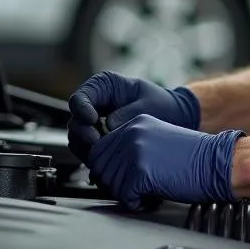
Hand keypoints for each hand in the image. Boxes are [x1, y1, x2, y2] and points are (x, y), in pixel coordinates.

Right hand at [67, 72, 200, 162]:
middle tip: (97, 142)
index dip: (81, 110)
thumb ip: (127, 113)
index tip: (93, 120)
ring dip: (87, 149)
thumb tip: (108, 125)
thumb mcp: (147, 105)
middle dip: (83, 134)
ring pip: (77, 139)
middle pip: (75, 121)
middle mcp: (95, 105)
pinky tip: (106, 162)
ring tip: (103, 154)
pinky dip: (95, 158)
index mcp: (103, 86)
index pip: (80, 98)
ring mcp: (95, 125)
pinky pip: (88, 151)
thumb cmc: (162, 104)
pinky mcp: (100, 142)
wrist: (174, 119)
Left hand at [86, 114, 241, 208]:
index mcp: (134, 124)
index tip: (123, 177)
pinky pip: (124, 196)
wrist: (217, 162)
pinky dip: (137, 203)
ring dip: (126, 193)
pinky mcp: (140, 172)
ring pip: (110, 182)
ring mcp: (134, 152)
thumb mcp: (157, 142)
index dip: (108, 168)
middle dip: (115, 182)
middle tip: (136, 187)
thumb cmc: (193, 158)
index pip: (100, 149)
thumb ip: (131, 148)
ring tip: (147, 191)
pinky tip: (152, 197)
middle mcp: (131, 134)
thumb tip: (107, 169)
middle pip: (100, 166)